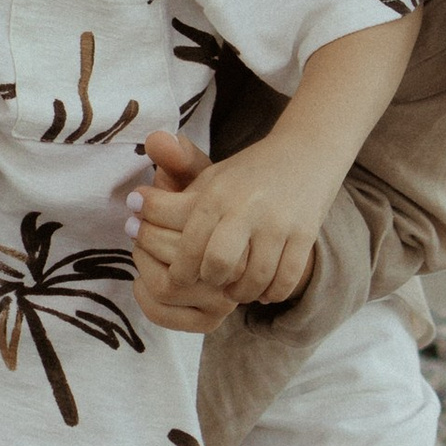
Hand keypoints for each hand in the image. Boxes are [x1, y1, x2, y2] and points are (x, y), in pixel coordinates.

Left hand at [130, 121, 327, 318]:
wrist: (307, 153)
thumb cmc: (246, 174)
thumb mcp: (209, 174)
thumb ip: (173, 182)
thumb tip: (138, 188)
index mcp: (217, 192)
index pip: (183, 240)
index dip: (173, 263)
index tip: (169, 268)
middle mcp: (246, 208)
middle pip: (215, 265)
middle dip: (204, 280)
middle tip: (198, 279)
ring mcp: (277, 224)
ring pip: (251, 280)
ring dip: (237, 292)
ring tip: (229, 290)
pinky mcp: (303, 235)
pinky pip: (283, 281)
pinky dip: (270, 293)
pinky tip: (260, 290)